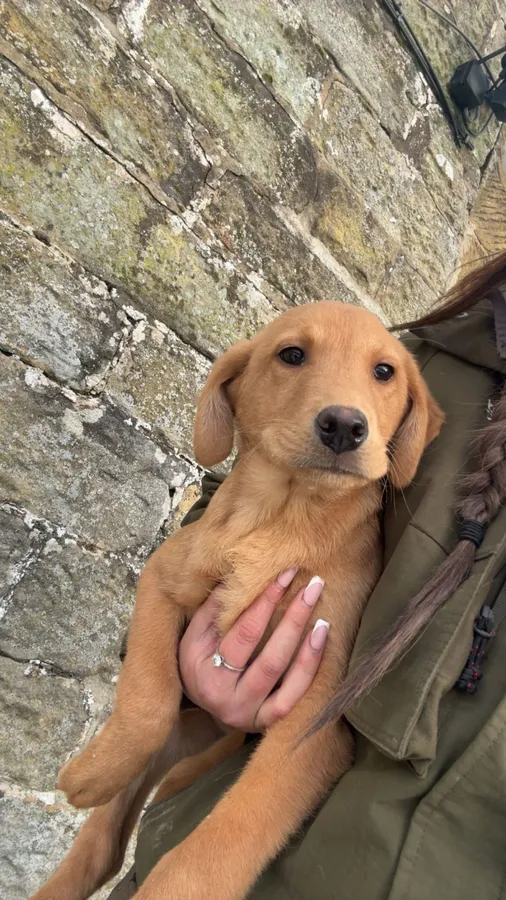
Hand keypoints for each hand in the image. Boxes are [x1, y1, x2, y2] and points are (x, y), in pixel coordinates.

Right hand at [178, 570, 327, 730]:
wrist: (200, 699)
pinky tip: (320, 646)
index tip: (287, 574)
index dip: (267, 602)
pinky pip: (295, 699)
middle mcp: (230, 701)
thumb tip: (245, 574)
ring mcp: (251, 716)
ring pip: (288, 685)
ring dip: (310, 650)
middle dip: (294, 620)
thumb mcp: (195, 633)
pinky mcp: (268, 722)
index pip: (244, 634)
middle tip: (314, 587)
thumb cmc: (198, 658)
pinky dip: (310, 672)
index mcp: (207, 674)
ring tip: (323, 620)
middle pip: (270, 660)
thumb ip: (216, 607)